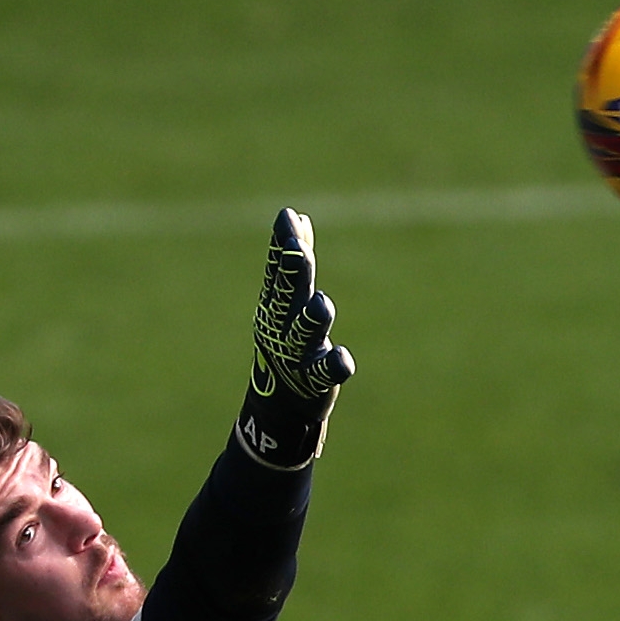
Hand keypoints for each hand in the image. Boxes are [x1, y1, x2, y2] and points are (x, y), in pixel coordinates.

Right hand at [233, 207, 353, 468]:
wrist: (278, 404)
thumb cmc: (285, 342)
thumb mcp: (285, 301)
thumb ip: (291, 261)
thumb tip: (296, 216)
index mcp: (276, 305)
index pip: (277, 270)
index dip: (281, 244)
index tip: (286, 217)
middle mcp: (283, 326)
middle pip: (287, 296)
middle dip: (291, 273)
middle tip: (297, 250)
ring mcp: (297, 353)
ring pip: (304, 332)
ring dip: (313, 318)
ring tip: (322, 304)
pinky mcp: (314, 380)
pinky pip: (325, 372)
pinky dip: (334, 365)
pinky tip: (343, 359)